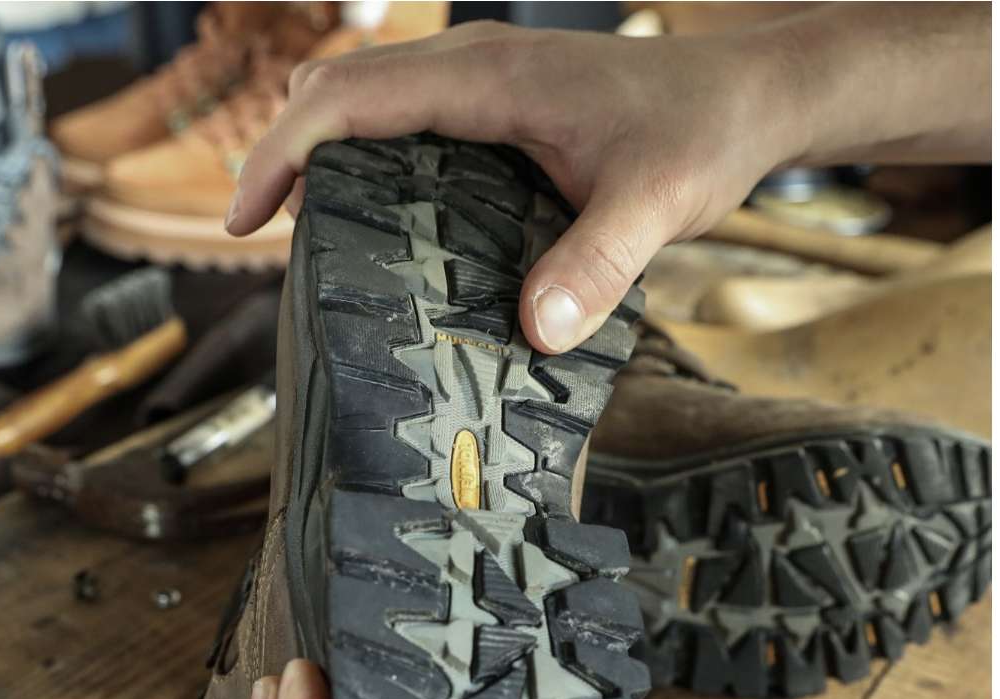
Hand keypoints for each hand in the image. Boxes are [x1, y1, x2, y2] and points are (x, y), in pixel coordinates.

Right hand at [224, 6, 988, 354]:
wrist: (753, 96)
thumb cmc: (705, 133)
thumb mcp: (657, 206)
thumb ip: (596, 265)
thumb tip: (537, 334)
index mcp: (487, 78)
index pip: (344, 98)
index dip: (281, 152)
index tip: (246, 221)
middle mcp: (474, 64)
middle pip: (338, 91)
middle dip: (288, 156)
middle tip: (272, 246)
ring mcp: (486, 76)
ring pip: (371, 98)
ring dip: (330, 153)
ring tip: (317, 241)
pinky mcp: (503, 98)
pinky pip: (412, 114)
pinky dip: (378, 155)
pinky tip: (393, 223)